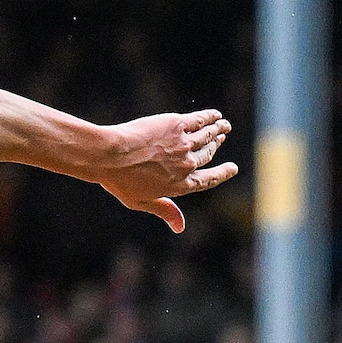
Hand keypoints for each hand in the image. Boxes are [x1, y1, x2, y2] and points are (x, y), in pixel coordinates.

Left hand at [94, 111, 237, 232]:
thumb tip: (180, 227)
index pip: (209, 180)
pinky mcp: (177, 125)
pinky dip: (209, 117)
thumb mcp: (141, 201)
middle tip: (220, 138)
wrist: (109, 156)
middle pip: (207, 154)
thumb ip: (164, 210)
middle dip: (216, 146)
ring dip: (218, 130)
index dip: (222, 173)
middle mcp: (186, 166)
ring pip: (207, 136)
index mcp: (179, 185)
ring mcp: (183, 145)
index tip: (232, 168)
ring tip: (224, 125)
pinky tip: (214, 115)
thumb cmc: (119, 180)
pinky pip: (200, 120)